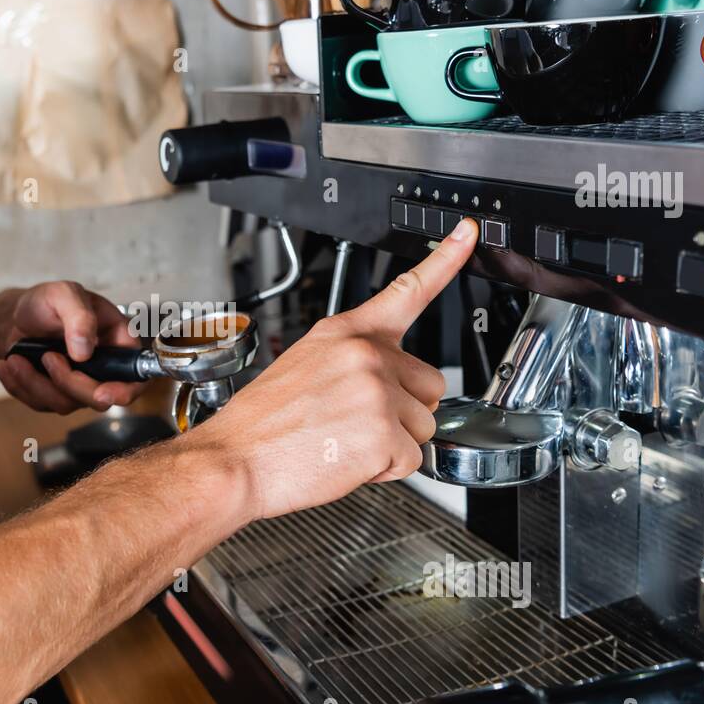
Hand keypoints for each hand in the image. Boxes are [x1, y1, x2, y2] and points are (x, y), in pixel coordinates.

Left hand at [0, 281, 144, 413]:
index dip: (124, 392)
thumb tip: (84, 351)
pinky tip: (7, 366)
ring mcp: (81, 384)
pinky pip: (40, 404)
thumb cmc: (50, 301)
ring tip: (16, 357)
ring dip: (36, 383)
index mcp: (118, 343)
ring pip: (65, 404)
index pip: (135, 377)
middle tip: (48, 356)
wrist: (22, 315)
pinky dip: (20, 387)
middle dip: (68, 382)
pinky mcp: (56, 393)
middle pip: (99, 398)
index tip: (101, 393)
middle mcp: (105, 369)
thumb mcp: (64, 294)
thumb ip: (79, 316)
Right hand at [193, 219, 477, 520]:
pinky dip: (385, 469)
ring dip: (393, 443)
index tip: (467, 234)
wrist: (235, 460)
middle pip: (430, 384)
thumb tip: (386, 379)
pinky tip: (348, 460)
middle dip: (403, 410)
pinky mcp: (384, 432)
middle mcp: (366, 355)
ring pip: (424, 426)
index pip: (407, 290)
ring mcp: (377, 391)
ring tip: (344, 441)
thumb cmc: (262, 425)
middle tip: (354, 422)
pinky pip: (412, 460)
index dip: (445, 260)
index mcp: (345, 333)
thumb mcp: (302, 366)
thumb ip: (351, 360)